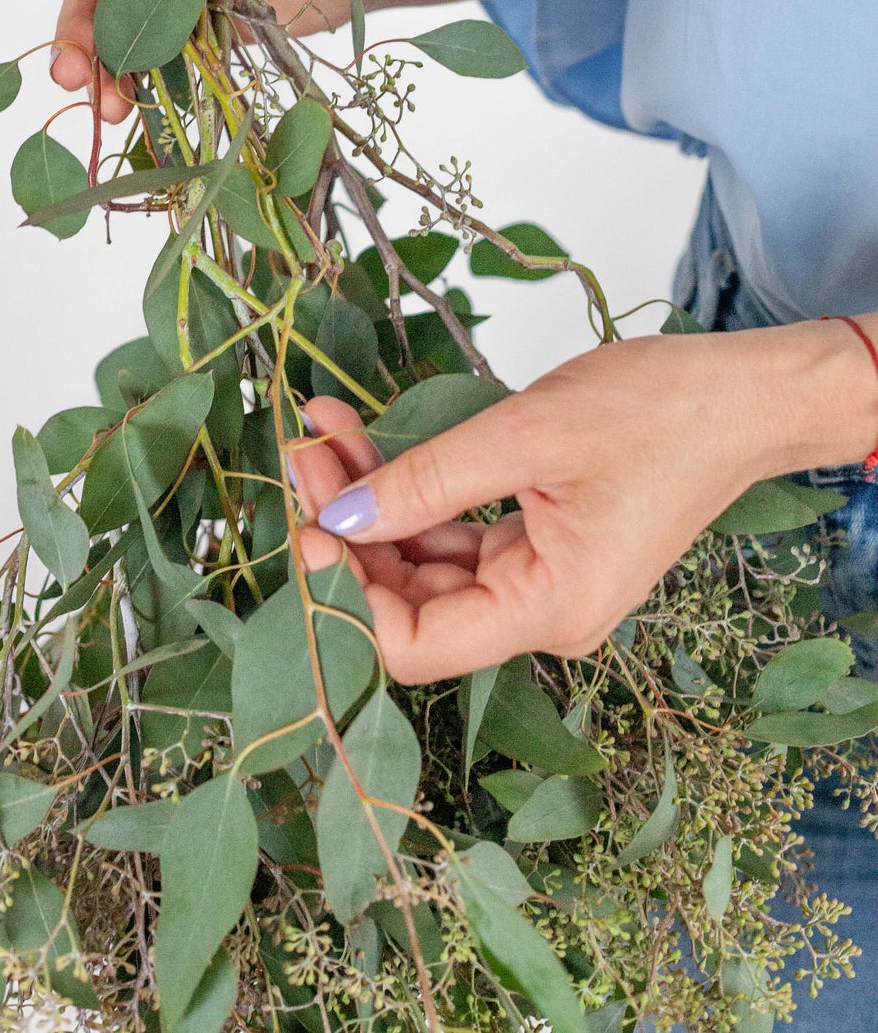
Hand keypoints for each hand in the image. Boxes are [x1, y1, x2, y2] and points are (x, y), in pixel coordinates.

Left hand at [289, 319, 877, 681]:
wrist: (740, 395)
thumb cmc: (659, 412)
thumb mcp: (527, 435)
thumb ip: (428, 481)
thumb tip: (340, 516)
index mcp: (548, 610)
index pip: (413, 647)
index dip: (346, 598)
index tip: (305, 525)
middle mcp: (541, 612)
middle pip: (410, 602)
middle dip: (347, 529)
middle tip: (302, 455)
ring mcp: (540, 579)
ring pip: (424, 560)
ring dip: (369, 498)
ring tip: (321, 429)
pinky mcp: (540, 543)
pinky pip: (453, 532)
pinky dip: (409, 487)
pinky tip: (362, 439)